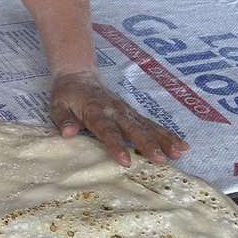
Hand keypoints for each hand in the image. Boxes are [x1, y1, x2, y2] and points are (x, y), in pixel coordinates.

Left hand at [50, 70, 188, 167]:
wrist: (78, 76)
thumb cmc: (67, 96)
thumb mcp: (57, 107)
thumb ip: (64, 120)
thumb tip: (68, 134)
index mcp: (95, 111)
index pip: (107, 131)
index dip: (116, 146)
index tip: (125, 161)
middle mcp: (115, 110)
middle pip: (134, 129)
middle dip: (148, 144)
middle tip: (161, 159)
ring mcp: (126, 111)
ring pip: (148, 126)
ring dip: (164, 139)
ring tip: (179, 153)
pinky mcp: (132, 112)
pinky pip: (151, 124)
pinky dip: (166, 134)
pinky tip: (180, 146)